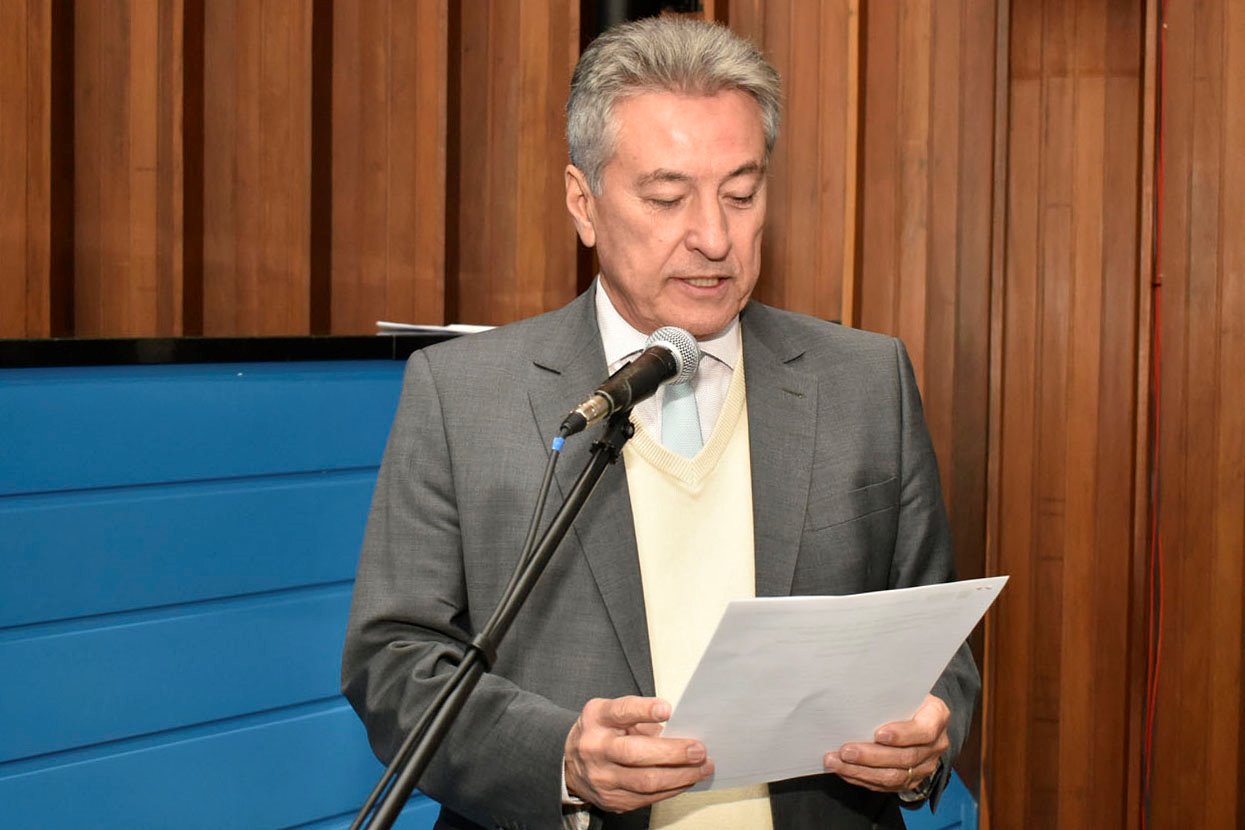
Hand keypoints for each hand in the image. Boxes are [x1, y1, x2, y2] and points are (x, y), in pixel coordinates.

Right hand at [564, 696, 713, 812]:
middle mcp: (596, 748)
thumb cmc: (599, 732)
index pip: (621, 712)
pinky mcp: (612, 800)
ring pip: (646, 782)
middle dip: (673, 753)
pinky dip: (672, 789)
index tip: (667, 709)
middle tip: (698, 750)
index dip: (644, 710)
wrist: (569, 763)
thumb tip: (679, 728)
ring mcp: (602, 778)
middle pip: (636, 753)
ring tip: (702, 768)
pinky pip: (648, 798)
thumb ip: (639, 717)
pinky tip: (686, 780)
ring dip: (681, 776)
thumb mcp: (610, 713)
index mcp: (597, 719)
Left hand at [823, 694, 949, 792]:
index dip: (901, 735)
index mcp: (936, 717)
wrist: (917, 713)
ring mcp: (925, 766)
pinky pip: (886, 786)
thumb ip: (887, 693)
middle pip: (905, 758)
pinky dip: (862, 778)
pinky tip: (844, 771)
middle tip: (845, 751)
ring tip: (836, 763)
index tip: (877, 734)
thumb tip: (855, 690)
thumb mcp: (902, 689)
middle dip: (871, 757)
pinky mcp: (912, 780)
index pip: (923, 731)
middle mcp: (935, 745)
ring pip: (894, 777)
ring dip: (861, 771)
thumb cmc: (903, 697)